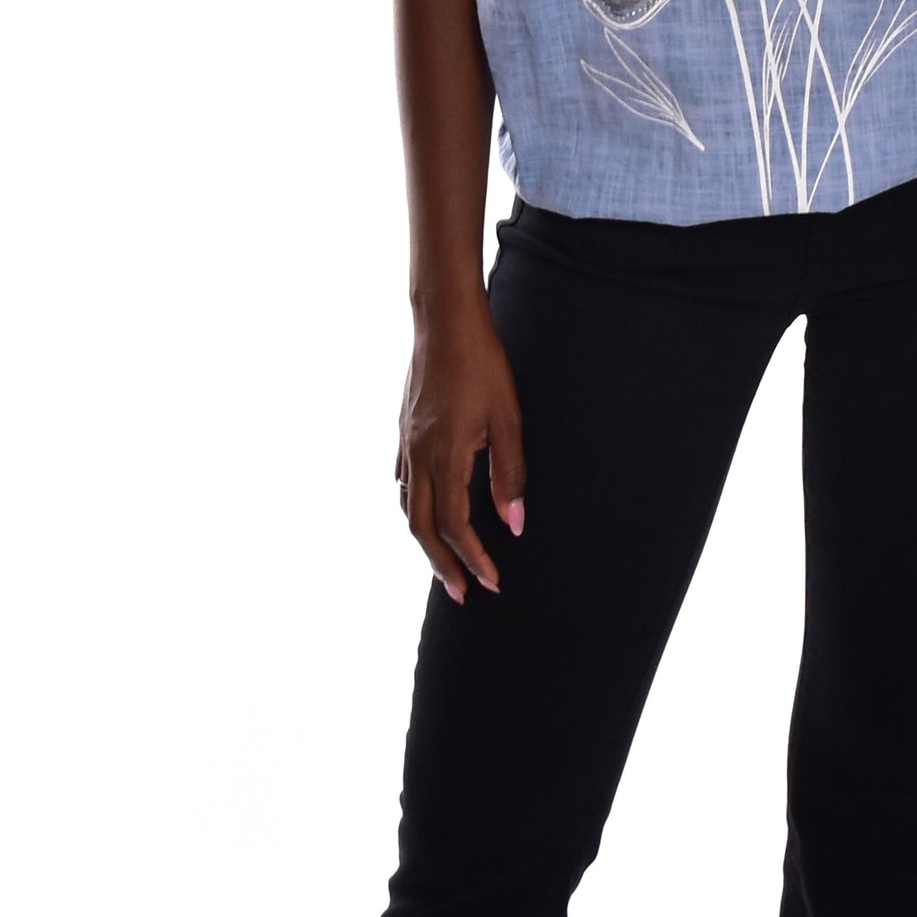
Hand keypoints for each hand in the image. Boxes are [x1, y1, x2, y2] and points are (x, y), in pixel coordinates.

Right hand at [396, 296, 525, 602]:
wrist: (444, 322)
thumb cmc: (482, 365)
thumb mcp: (508, 420)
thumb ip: (510, 474)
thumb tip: (514, 525)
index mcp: (444, 455)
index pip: (455, 525)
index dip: (473, 558)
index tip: (492, 583)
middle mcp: (418, 456)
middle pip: (421, 528)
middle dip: (442, 565)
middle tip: (463, 594)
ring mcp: (406, 444)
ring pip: (407, 509)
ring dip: (426, 542)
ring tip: (446, 565)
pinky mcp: (403, 433)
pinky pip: (402, 485)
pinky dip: (414, 511)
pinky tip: (428, 516)